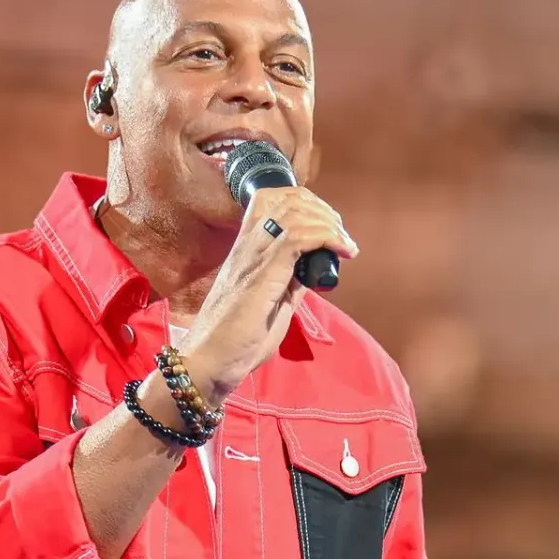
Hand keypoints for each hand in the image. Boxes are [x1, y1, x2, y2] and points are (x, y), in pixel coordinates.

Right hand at [180, 187, 357, 400]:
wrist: (212, 360)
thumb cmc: (238, 336)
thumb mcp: (274, 301)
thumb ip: (291, 279)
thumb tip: (313, 267)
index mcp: (248, 247)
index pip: (272, 199)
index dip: (306, 202)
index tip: (329, 226)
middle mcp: (249, 244)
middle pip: (289, 199)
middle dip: (324, 211)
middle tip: (342, 236)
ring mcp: (254, 256)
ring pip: (295, 213)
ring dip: (329, 224)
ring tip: (345, 245)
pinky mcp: (262, 274)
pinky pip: (297, 238)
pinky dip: (326, 238)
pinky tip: (341, 251)